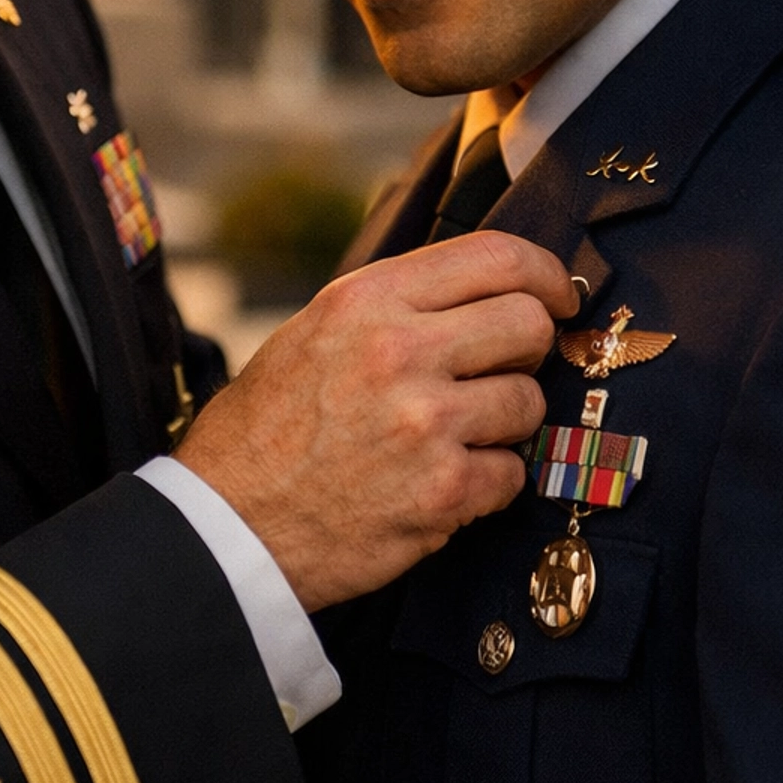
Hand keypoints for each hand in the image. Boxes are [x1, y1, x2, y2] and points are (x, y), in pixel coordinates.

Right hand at [178, 231, 576, 610]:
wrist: (227, 526)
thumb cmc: (266, 429)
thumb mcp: (314, 332)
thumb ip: (394, 306)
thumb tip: (481, 290)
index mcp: (367, 300)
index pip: (495, 257)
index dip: (543, 274)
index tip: (556, 295)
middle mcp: (398, 350)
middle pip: (527, 325)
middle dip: (528, 350)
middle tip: (504, 371)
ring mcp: (425, 423)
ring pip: (529, 402)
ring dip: (505, 423)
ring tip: (455, 437)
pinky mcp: (442, 491)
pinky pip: (511, 474)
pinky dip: (486, 484)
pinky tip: (441, 485)